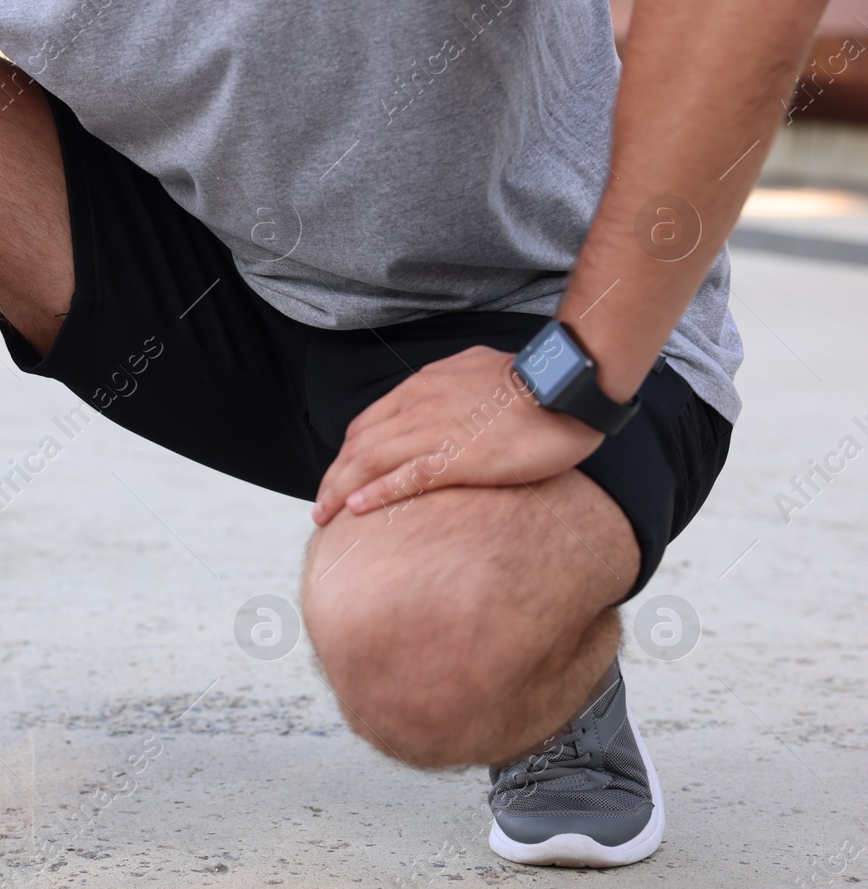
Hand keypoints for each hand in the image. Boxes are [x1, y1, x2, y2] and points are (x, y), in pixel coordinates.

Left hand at [311, 345, 604, 524]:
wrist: (569, 383)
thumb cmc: (537, 383)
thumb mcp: (479, 373)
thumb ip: (452, 389)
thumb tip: (445, 401)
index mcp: (425, 386)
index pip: (368, 422)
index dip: (347, 453)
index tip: (339, 477)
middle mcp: (420, 405)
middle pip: (359, 444)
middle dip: (333, 477)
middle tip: (320, 507)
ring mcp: (436, 430)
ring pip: (370, 461)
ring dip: (341, 490)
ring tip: (324, 515)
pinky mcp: (458, 457)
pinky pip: (405, 478)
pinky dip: (375, 494)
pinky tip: (356, 511)